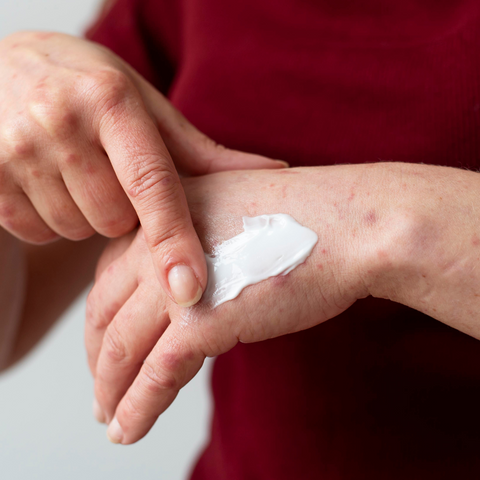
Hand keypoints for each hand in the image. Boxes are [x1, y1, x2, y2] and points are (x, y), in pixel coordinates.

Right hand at [0, 31, 284, 305]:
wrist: (1, 70)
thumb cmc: (90, 91)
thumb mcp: (145, 109)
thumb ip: (203, 152)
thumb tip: (276, 172)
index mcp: (110, 101)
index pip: (151, 184)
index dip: (173, 241)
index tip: (190, 291)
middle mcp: (59, 121)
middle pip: (114, 221)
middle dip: (121, 213)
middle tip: (109, 173)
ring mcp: (14, 150)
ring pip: (75, 229)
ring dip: (85, 213)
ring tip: (74, 169)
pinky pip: (35, 229)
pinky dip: (49, 216)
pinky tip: (45, 179)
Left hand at [86, 166, 386, 443]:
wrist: (353, 224)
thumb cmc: (310, 220)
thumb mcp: (237, 218)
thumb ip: (206, 248)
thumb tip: (200, 286)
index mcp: (168, 217)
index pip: (111, 273)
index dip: (103, 314)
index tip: (105, 341)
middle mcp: (160, 246)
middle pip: (104, 311)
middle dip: (97, 356)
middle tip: (101, 386)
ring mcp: (177, 283)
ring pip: (121, 348)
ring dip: (111, 390)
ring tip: (110, 418)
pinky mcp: (203, 320)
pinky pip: (156, 375)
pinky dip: (137, 407)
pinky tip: (129, 429)